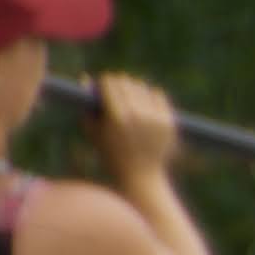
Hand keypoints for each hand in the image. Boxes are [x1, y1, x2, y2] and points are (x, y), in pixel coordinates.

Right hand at [90, 73, 179, 191]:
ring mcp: (156, 118)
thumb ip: (87, 105)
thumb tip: (85, 78)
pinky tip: (143, 106)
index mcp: (117, 118)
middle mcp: (138, 115)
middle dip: (117, 85)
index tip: (101, 86)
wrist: (140, 176)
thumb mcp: (93, 132)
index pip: (110, 83)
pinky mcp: (169, 121)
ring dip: (133, 90)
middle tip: (114, 91)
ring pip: (142, 87)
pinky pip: (157, 94)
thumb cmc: (110, 154)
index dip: (103, 83)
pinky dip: (149, 97)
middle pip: (126, 82)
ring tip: (128, 101)